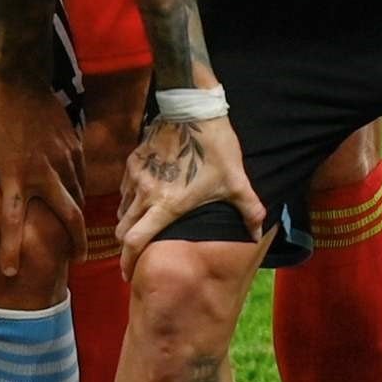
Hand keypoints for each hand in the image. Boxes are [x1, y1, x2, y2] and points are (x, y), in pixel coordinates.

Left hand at [0, 72, 85, 283]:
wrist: (20, 80)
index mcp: (13, 177)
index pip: (12, 223)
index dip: (11, 250)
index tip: (10, 273)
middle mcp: (42, 172)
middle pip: (66, 215)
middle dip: (73, 241)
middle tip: (74, 260)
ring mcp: (62, 159)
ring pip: (78, 197)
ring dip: (79, 219)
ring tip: (78, 236)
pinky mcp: (74, 147)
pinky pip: (80, 176)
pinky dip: (80, 193)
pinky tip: (77, 202)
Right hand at [117, 113, 259, 265]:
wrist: (192, 107)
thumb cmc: (214, 146)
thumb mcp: (235, 180)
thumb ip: (248, 209)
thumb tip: (259, 233)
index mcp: (166, 205)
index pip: (135, 241)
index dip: (128, 261)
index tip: (128, 273)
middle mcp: (145, 194)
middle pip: (122, 229)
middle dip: (126, 244)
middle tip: (135, 252)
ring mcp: (136, 176)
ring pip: (122, 209)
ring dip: (128, 221)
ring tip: (141, 226)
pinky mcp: (134, 160)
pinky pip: (124, 188)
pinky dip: (129, 199)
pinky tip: (143, 198)